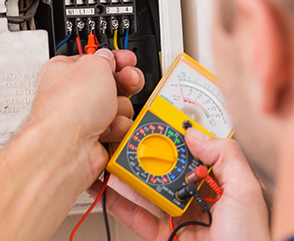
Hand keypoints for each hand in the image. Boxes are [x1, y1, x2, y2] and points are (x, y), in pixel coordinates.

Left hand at [26, 49, 143, 188]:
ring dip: (121, 110)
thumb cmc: (68, 106)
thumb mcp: (94, 65)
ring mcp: (85, 119)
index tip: (127, 60)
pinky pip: (120, 129)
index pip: (96, 61)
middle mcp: (73, 95)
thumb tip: (110, 59)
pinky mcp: (96, 139)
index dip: (115, 60)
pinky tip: (107, 130)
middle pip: (112, 85)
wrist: (67, 146)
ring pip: (120, 108)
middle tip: (127, 83)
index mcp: (66, 71)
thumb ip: (105, 59)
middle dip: (124, 85)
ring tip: (108, 113)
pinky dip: (119, 130)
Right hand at [89, 130, 270, 240]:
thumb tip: (193, 133)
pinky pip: (135, 216)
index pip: (187, 150)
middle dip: (139, 155)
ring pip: (143, 190)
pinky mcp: (162, 235)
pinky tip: (106, 190)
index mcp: (215, 182)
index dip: (168, 136)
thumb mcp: (246, 192)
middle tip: (119, 143)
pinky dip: (116, 203)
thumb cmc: (249, 240)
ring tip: (105, 162)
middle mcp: (193, 196)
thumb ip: (225, 156)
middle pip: (160, 168)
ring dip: (122, 176)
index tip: (149, 124)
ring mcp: (175, 215)